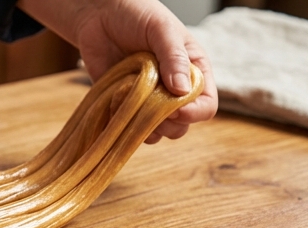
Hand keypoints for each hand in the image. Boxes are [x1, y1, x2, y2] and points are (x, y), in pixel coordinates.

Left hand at [19, 0, 217, 142]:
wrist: (100, 15)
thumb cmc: (137, 15)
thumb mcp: (161, 30)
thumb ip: (174, 57)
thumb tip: (183, 91)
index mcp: (193, 72)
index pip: (206, 105)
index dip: (194, 113)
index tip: (175, 108)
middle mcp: (173, 91)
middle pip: (181, 127)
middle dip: (167, 123)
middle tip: (148, 103)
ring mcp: (147, 101)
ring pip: (155, 132)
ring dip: (142, 126)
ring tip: (130, 99)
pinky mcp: (123, 105)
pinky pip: (126, 128)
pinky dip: (121, 123)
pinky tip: (114, 101)